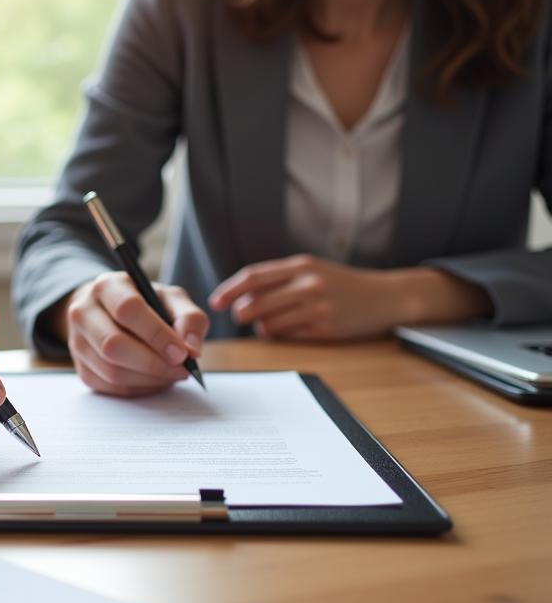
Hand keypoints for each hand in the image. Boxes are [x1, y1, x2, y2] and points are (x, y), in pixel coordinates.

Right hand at [50, 271, 207, 396]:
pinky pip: (111, 388)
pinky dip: (139, 388)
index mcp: (107, 286)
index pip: (127, 309)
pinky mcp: (82, 370)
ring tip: (171, 373)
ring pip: (112, 372)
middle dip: (153, 363)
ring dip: (149, 379)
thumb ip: (188, 318)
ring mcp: (77, 343)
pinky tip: (155, 379)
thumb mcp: (170, 299)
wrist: (109, 313)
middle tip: (181, 369)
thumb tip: (191, 349)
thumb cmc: (144, 305)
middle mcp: (83, 313)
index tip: (182, 352)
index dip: (156, 334)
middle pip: (113, 345)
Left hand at [210, 256, 493, 339]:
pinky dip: (281, 336)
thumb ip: (279, 280)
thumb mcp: (312, 270)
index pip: (253, 277)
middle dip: (242, 314)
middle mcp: (307, 284)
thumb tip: (241, 297)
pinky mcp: (324, 329)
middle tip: (240, 317)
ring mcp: (317, 308)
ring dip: (262, 327)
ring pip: (268, 324)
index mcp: (301, 265)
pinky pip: (287, 337)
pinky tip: (290, 329)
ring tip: (272, 323)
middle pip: (255, 304)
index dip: (229, 290)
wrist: (385, 297)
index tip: (216, 302)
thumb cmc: (341, 284)